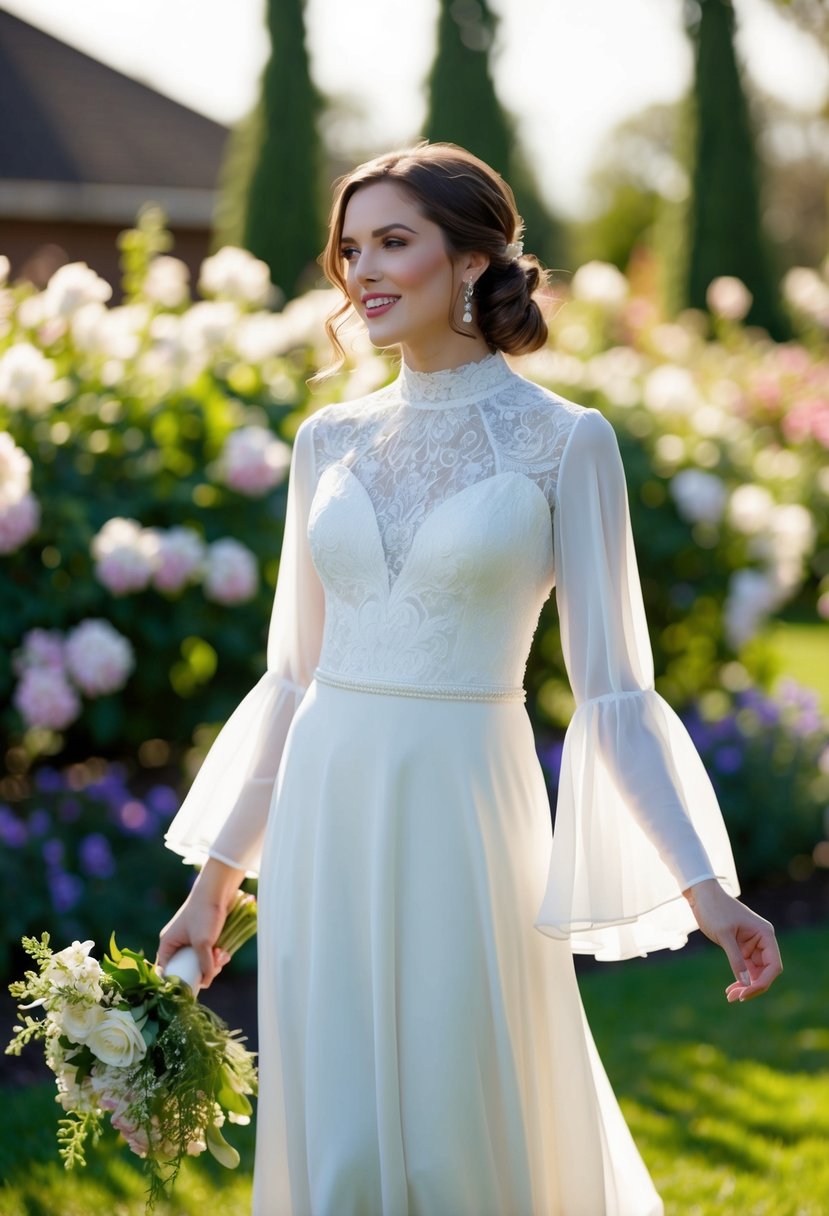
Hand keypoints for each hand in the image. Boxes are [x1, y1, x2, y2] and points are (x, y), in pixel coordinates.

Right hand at [157, 858, 244, 989]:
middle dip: (202, 970)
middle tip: (214, 967)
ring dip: (212, 962)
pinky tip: (224, 951)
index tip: (191, 987)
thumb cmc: (204, 914)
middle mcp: (177, 943)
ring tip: (221, 954)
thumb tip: (206, 983)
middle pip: (186, 968)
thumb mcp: (203, 943)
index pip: (166, 970)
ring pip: (200, 962)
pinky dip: (216, 954)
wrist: (218, 890)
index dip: (176, 981)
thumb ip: (204, 965)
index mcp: (168, 944)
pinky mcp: (204, 936)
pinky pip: (208, 953)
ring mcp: (190, 939)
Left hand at [684, 878, 781, 1001]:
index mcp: (765, 934)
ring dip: (745, 986)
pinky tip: (731, 989)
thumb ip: (736, 960)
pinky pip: (746, 968)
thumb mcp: (724, 935)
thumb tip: (747, 984)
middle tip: (734, 998)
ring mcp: (753, 945)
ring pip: (756, 973)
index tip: (746, 993)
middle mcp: (763, 941)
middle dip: (752, 987)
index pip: (773, 966)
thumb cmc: (714, 910)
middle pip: (766, 972)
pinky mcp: (742, 948)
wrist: (702, 896)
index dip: (763, 982)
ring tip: (730, 996)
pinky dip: (740, 979)